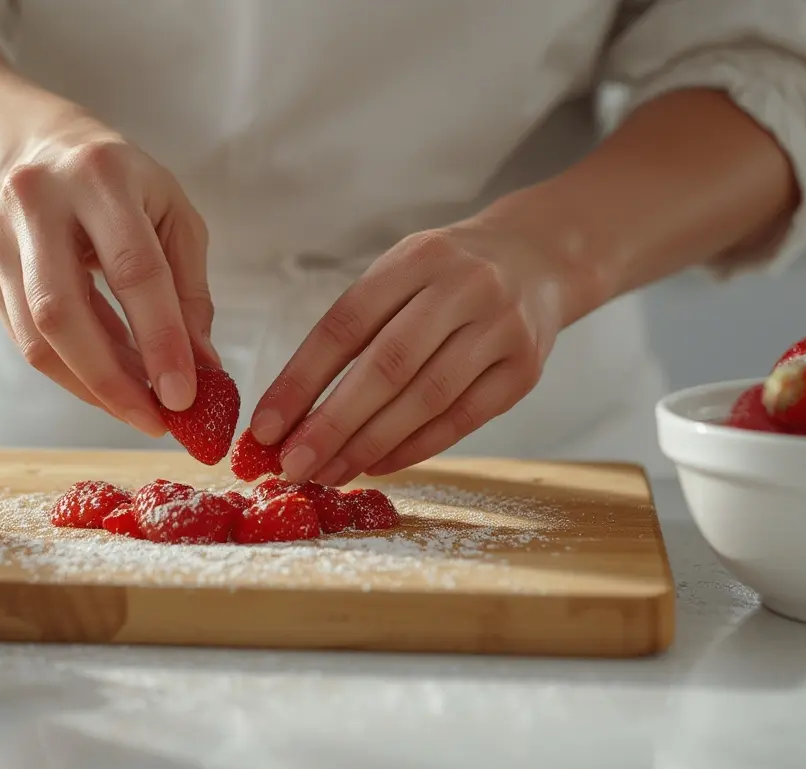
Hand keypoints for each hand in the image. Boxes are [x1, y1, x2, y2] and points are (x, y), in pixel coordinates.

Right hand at [0, 113, 217, 436]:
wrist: (40, 152)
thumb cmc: (123, 185)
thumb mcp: (173, 216)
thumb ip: (189, 291)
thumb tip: (200, 368)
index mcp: (101, 175)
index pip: (133, 270)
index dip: (160, 338)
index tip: (183, 394)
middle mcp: (38, 201)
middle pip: (63, 311)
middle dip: (112, 379)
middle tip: (154, 420)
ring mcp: (0, 238)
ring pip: (36, 336)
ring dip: (91, 386)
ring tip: (136, 409)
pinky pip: (25, 341)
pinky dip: (71, 374)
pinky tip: (106, 385)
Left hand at [250, 220, 571, 483]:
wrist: (539, 257)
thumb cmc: (446, 276)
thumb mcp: (399, 275)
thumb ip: (352, 332)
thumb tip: (293, 412)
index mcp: (415, 258)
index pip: (344, 326)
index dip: (300, 381)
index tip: (266, 427)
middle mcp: (463, 288)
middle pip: (386, 367)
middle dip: (331, 424)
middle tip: (291, 466)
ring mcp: (501, 328)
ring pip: (426, 399)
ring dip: (369, 444)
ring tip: (328, 474)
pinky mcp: (526, 369)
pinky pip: (462, 419)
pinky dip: (415, 447)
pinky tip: (377, 464)